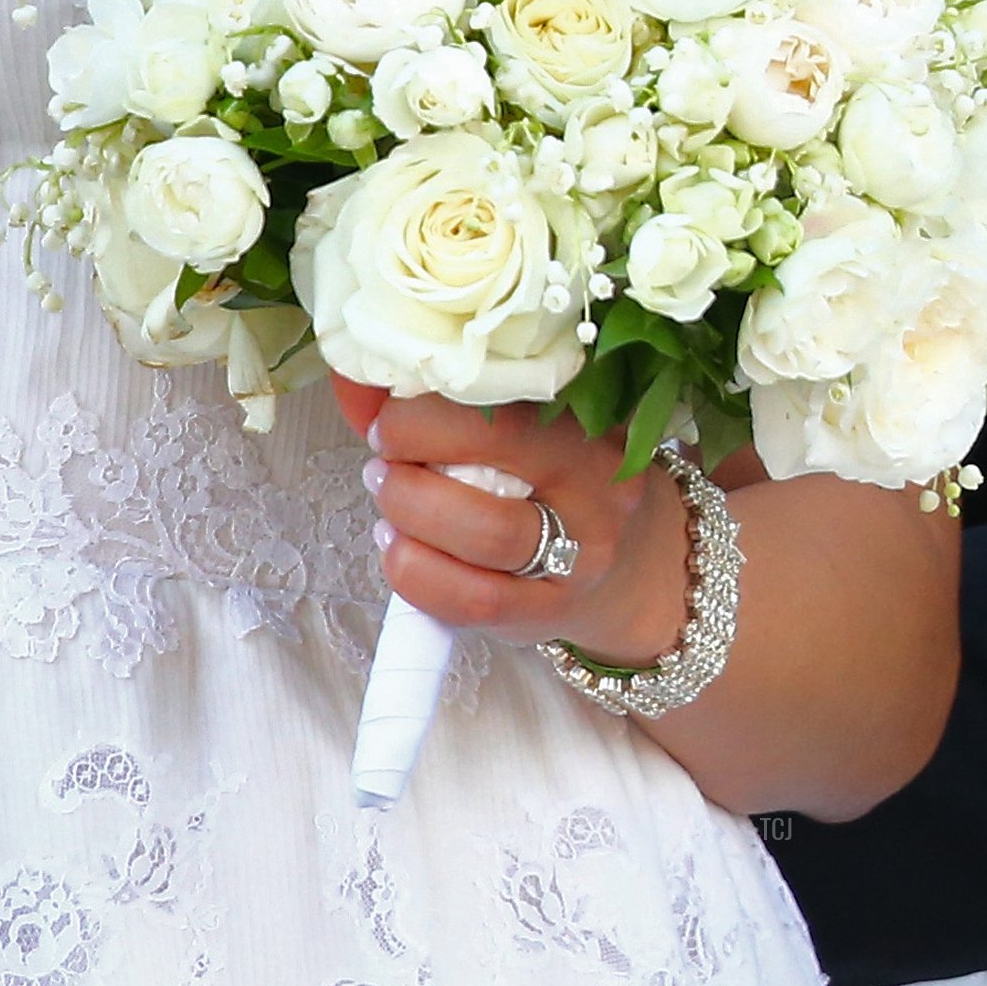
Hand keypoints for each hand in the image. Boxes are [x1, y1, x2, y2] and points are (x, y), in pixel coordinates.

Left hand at [332, 375, 688, 665]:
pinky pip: (473, 600)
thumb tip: (354, 376)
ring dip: (410, 514)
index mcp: (589, 418)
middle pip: (496, 461)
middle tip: (383, 462)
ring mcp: (582, 553)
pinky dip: (417, 574)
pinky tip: (400, 549)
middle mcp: (597, 483)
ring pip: (485, 534)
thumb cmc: (556, 476)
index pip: (503, 405)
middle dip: (414, 460)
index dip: (427, 412)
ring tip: (387, 502)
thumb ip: (441, 398)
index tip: (391, 420)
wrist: (632, 560)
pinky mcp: (552, 609)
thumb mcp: (524, 424)